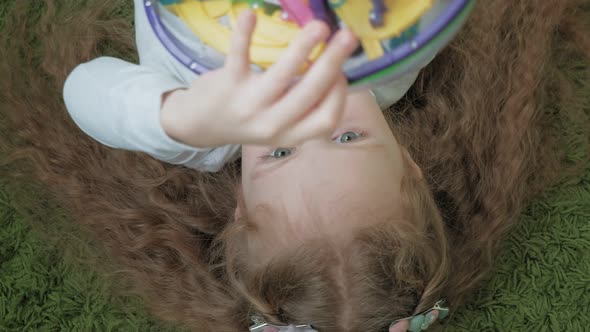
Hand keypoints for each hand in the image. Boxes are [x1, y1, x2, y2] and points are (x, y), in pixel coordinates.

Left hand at [160, 9, 357, 147]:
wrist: (201, 125)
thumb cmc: (252, 116)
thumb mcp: (281, 123)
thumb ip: (304, 104)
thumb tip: (335, 68)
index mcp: (290, 134)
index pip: (326, 119)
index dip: (339, 94)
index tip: (341, 71)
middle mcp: (272, 125)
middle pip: (310, 93)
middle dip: (333, 62)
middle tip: (348, 36)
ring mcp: (249, 106)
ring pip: (282, 74)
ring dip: (303, 47)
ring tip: (320, 25)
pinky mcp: (227, 85)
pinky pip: (240, 56)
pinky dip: (244, 34)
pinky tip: (251, 13)